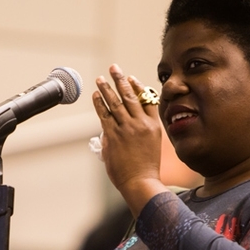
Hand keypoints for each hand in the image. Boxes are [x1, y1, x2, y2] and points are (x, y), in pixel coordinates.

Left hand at [92, 64, 165, 215]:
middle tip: (114, 68)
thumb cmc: (146, 170)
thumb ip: (138, 134)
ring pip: (116, 103)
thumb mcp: (151, 147)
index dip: (139, 87)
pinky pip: (105, 114)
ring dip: (107, 88)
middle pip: (131, 96)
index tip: (132, 78)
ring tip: (100, 79)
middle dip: (121, 80)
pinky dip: (100, 103)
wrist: (141, 182)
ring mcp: (127, 128)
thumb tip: (121, 128)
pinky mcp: (114, 135)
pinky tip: (96, 95)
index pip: (147, 100)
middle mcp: (141, 124)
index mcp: (154, 126)